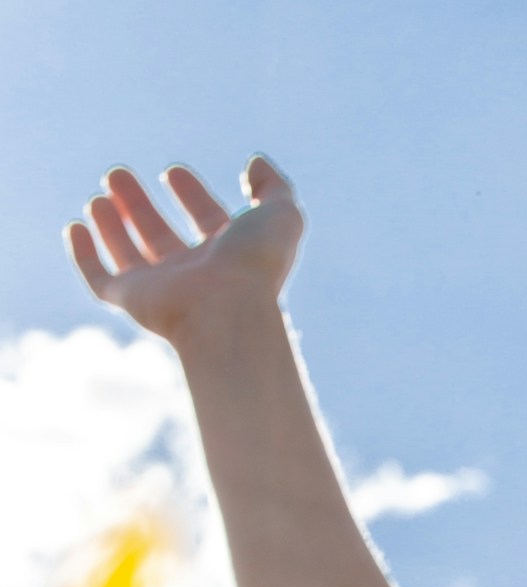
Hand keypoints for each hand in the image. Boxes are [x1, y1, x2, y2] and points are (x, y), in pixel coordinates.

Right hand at [67, 158, 301, 349]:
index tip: (174, 171)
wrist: (228, 311)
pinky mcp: (132, 301)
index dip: (192, 194)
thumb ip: (273, 186)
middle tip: (117, 174)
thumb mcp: (280, 215)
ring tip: (99, 197)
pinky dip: (85, 256)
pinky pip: (101, 281)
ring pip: (129, 255)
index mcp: (229, 256)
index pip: (206, 221)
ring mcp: (161, 289)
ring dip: (111, 225)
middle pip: (160, 236)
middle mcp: (193, 274)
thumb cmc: (254, 265)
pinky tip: (75, 228)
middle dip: (138, 205)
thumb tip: (255, 163)